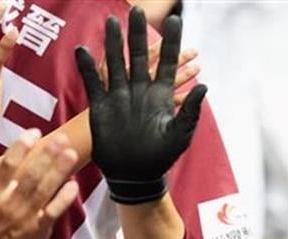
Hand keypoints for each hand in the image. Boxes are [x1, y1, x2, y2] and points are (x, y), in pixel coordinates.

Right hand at [0, 130, 80, 238]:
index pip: (7, 166)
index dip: (21, 147)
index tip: (34, 132)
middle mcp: (9, 204)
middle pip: (31, 175)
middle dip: (47, 155)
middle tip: (61, 139)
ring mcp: (25, 218)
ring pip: (45, 190)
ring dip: (59, 171)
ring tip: (71, 154)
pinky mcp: (38, 230)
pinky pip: (53, 211)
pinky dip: (63, 198)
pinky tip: (73, 184)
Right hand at [75, 6, 206, 203]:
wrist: (136, 174)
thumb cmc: (161, 156)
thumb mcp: (180, 134)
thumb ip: (191, 110)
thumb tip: (204, 87)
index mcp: (161, 95)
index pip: (168, 63)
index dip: (172, 43)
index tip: (176, 21)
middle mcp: (140, 90)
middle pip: (140, 56)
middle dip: (139, 34)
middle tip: (138, 11)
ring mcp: (120, 96)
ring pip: (116, 63)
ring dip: (113, 43)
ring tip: (111, 22)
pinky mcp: (102, 106)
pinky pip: (93, 82)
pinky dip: (87, 67)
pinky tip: (82, 49)